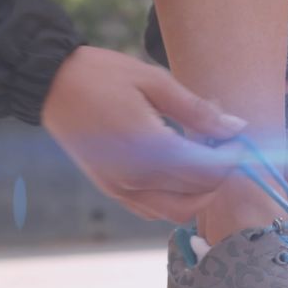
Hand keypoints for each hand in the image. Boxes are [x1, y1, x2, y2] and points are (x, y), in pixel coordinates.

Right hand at [42, 46, 246, 223]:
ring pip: (178, 212)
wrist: (51, 85)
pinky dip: (174, 199)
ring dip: (199, 192)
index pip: (206, 171)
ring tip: (200, 159)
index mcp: (149, 148)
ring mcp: (121, 189)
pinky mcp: (111, 190)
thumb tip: (235, 127)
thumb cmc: (102, 76)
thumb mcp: (154, 82)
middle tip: (220, 145)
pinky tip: (176, 172)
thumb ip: (197, 110)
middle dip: (219, 174)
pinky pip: (153, 210)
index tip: (236, 138)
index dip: (231, 158)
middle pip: (197, 195)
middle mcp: (135, 178)